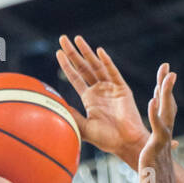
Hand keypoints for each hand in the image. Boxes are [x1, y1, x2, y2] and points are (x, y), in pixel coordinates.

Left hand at [57, 34, 147, 165]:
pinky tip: (99, 52)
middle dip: (73, 53)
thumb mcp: (85, 127)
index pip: (76, 78)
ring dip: (87, 52)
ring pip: (97, 66)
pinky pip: (113, 73)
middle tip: (62, 38)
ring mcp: (111, 88)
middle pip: (84, 67)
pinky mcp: (122, 89)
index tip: (58, 53)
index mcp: (90, 98)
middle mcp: (100, 90)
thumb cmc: (107, 139)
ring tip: (76, 39)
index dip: (67, 66)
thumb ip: (72, 115)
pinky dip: (107, 62)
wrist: (126, 144)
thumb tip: (57, 105)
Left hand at [139, 64, 178, 182]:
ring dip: (166, 93)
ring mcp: (162, 145)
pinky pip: (157, 131)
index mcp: (161, 142)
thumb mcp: (151, 170)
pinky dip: (155, 115)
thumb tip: (147, 161)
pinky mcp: (157, 153)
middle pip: (168, 108)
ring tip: (167, 75)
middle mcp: (165, 140)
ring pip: (166, 114)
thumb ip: (151, 161)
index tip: (163, 80)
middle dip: (166, 87)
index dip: (163, 96)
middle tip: (168, 68)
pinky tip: (152, 101)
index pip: (164, 114)